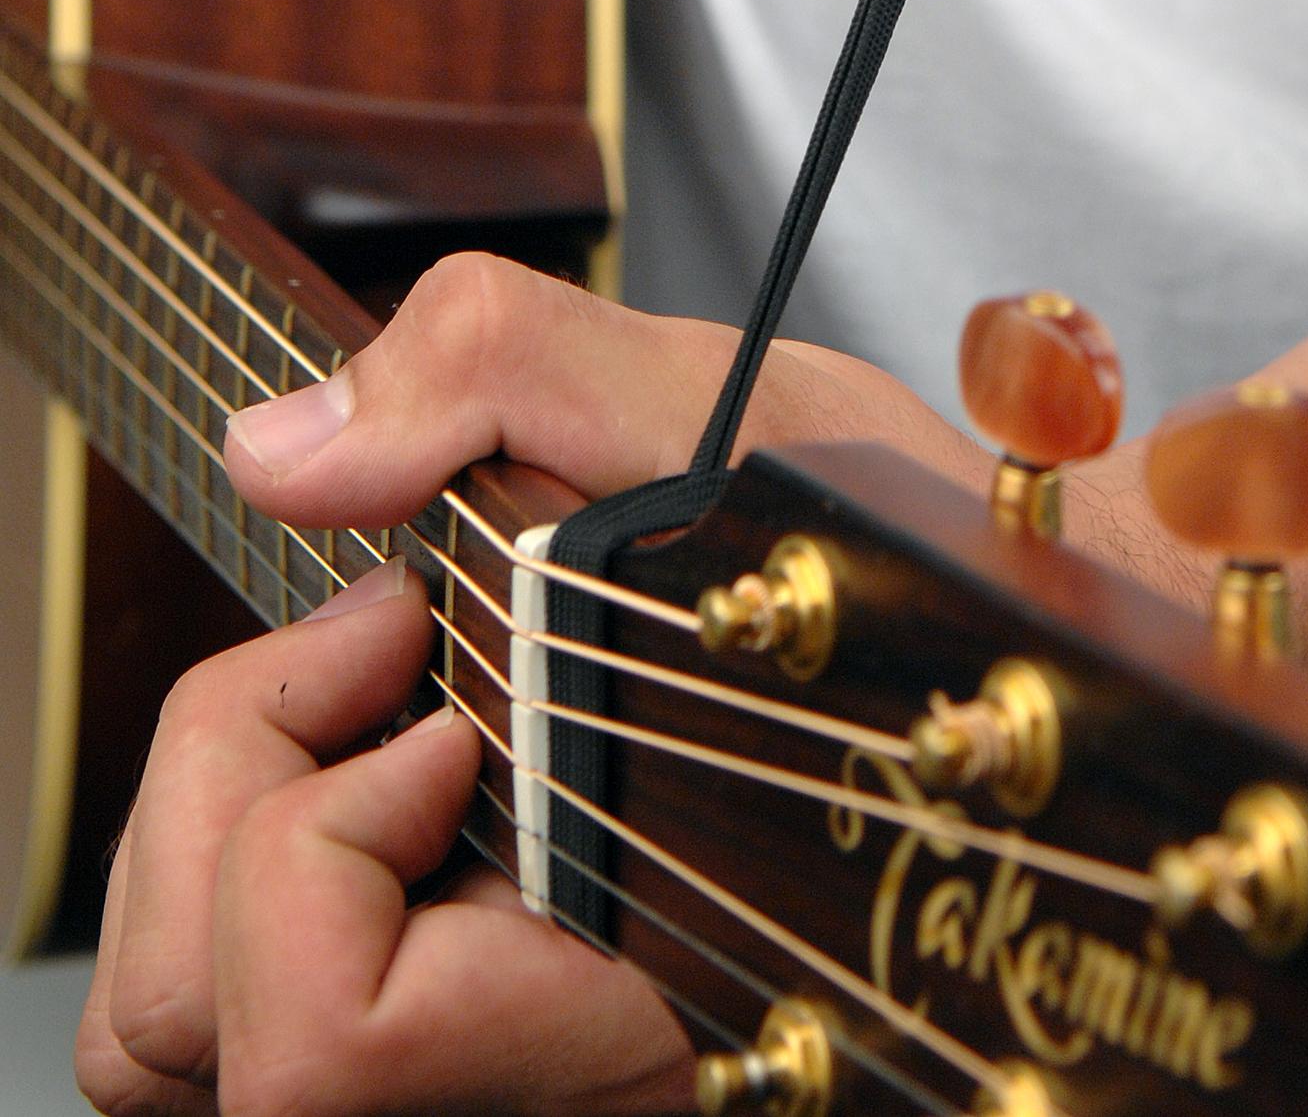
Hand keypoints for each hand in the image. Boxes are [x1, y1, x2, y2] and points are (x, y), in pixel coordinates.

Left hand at [79, 259, 987, 1116]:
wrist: (1012, 669)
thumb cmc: (904, 560)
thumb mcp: (733, 402)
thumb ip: (501, 366)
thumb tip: (282, 448)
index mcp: (617, 984)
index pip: (319, 1041)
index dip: (313, 836)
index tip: (431, 663)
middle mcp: (551, 1081)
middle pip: (199, 1046)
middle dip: (231, 806)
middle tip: (383, 661)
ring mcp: (500, 1078)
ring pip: (191, 1042)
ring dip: (230, 829)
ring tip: (384, 706)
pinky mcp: (462, 1049)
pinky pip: (243, 1012)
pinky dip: (254, 864)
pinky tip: (393, 757)